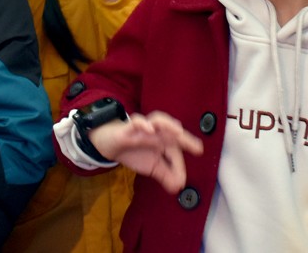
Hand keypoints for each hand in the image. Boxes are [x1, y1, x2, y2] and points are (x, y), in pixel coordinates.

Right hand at [89, 111, 204, 193]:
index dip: (181, 162)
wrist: (110, 144)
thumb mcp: (152, 166)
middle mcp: (156, 133)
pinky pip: (136, 121)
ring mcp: (144, 129)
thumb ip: (166, 176)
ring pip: (158, 120)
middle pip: (173, 131)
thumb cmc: (135, 151)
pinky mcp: (128, 128)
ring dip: (168, 124)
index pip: (176, 149)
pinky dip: (143, 124)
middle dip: (185, 138)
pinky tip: (150, 129)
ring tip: (178, 132)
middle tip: (196, 147)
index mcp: (164, 141)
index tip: (189, 168)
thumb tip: (179, 188)